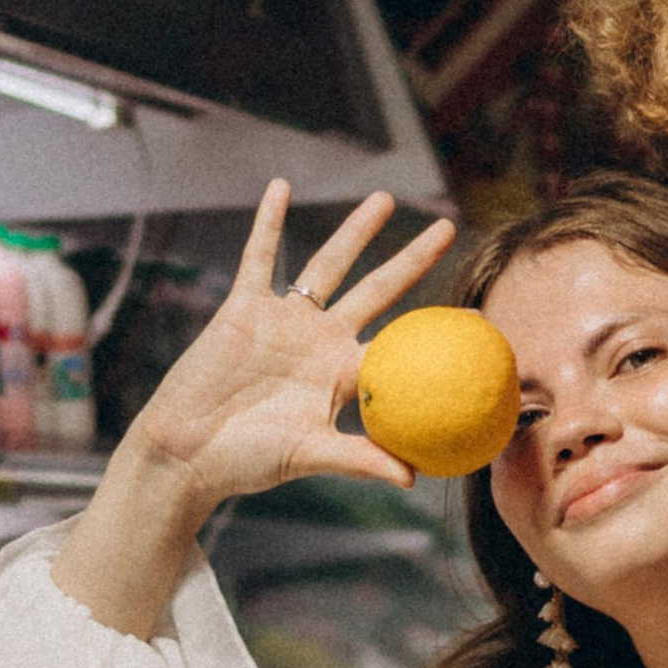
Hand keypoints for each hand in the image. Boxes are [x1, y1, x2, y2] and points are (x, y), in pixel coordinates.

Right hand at [55, 183, 458, 636]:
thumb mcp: (308, 455)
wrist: (188, 451)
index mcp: (343, 376)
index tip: (479, 314)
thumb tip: (412, 479)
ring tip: (385, 199)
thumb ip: (359, 459)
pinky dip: (268, 222)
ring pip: (328, 264)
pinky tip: (281, 187)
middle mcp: (320, 342)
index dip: (437, 334)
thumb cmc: (247, 462)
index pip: (401, 347)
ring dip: (356, 231)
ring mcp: (284, 321)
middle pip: (377, 290)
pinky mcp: (244, 308)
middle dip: (412, 261)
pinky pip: (259, 255)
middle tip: (449, 229)